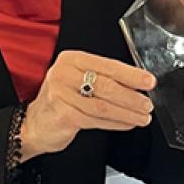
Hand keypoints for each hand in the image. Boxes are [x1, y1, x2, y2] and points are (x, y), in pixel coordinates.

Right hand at [21, 51, 154, 160]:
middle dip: (132, 96)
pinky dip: (116, 122)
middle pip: (106, 85)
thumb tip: (136, 83)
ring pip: (103, 105)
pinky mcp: (63, 115)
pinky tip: (127, 123)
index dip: (131, 75)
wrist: (34, 124)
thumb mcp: (78, 80)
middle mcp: (64, 74)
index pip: (107, 65)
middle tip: (147, 103)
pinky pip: (96, 120)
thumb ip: (102, 78)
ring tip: (142, 116)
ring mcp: (62, 95)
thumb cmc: (61, 99)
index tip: (148, 81)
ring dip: (127, 112)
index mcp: (72, 59)